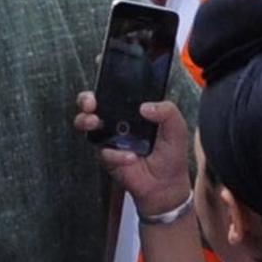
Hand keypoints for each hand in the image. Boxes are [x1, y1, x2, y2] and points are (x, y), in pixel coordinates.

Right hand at [79, 89, 195, 216]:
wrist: (165, 186)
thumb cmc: (171, 155)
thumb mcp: (176, 129)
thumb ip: (168, 111)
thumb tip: (145, 107)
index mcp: (134, 109)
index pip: (117, 90)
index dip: (106, 80)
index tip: (102, 75)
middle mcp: (118, 120)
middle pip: (93, 102)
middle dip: (86, 99)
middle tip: (91, 102)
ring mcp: (110, 137)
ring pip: (86, 122)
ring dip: (85, 120)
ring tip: (95, 122)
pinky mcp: (107, 155)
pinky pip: (103, 150)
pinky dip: (116, 154)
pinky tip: (131, 158)